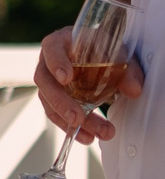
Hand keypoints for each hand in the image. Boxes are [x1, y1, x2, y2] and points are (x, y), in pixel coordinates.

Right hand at [33, 26, 143, 142]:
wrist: (98, 56)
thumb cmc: (103, 49)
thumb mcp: (119, 55)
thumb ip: (128, 71)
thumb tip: (133, 90)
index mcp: (60, 42)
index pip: (52, 49)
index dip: (57, 63)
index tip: (66, 78)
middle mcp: (48, 61)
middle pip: (45, 81)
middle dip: (61, 102)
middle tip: (77, 118)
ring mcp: (49, 81)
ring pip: (49, 102)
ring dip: (69, 120)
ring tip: (93, 134)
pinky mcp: (54, 98)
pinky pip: (56, 114)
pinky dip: (70, 127)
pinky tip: (86, 136)